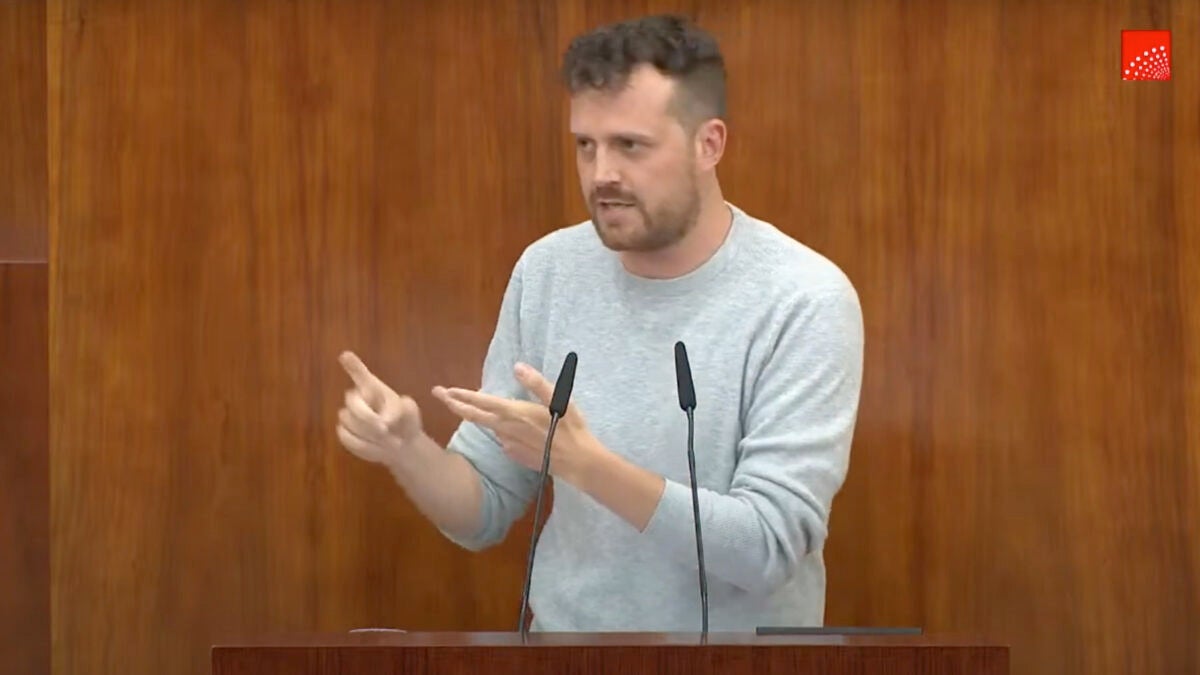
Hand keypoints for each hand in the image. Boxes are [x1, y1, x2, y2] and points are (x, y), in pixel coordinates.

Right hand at [335, 351, 422, 466]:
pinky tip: (378, 448)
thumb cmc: (405, 421)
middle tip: (385, 429)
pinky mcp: (344, 433)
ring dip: (371, 435)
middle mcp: (358, 399)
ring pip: (350, 423)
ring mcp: (348, 416)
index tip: (345, 356)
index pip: (360, 374)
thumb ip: (402, 409)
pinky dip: (365, 446)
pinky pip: (348, 438)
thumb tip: (388, 417)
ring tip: (390, 442)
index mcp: (373, 388)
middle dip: (367, 417)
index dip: (353, 366)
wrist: (402, 444)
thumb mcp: (411, 412)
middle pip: (352, 402)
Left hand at [433, 362, 598, 482]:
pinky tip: (508, 428)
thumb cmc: (571, 428)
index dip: (462, 395)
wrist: (577, 462)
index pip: (481, 402)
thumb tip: (518, 367)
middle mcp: (507, 429)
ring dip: (476, 416)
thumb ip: (537, 383)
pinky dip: (500, 430)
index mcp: (515, 413)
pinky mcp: (516, 454)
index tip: (444, 390)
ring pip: (488, 427)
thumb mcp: (559, 400)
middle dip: (454, 404)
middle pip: (474, 416)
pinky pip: (503, 439)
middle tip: (438, 394)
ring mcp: (510, 444)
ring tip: (467, 407)